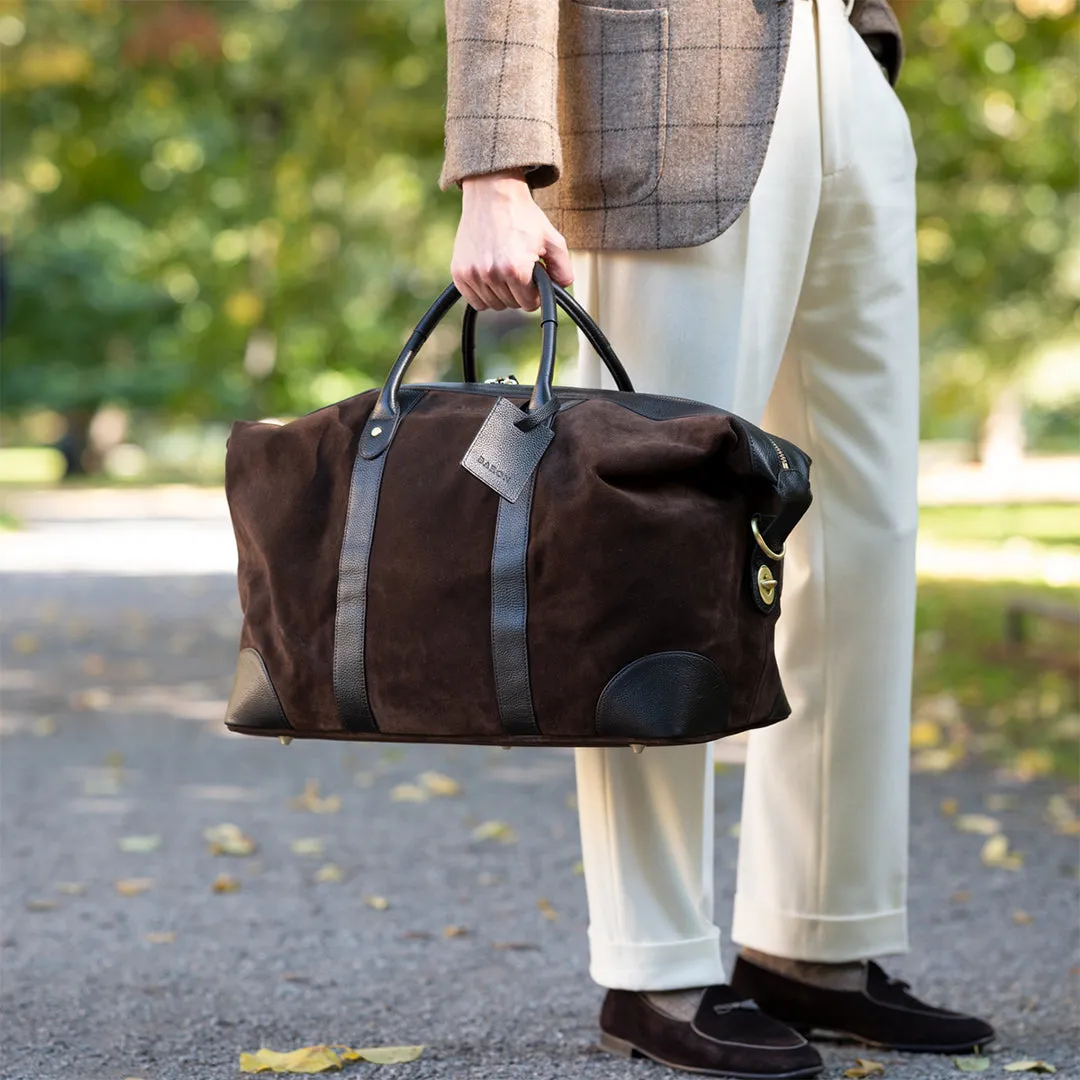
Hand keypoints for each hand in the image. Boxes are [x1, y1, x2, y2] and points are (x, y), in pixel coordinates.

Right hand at [451, 167, 573, 311]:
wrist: (493, 193)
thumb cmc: (522, 216)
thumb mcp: (552, 239)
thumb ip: (563, 268)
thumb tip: (561, 287)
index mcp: (516, 269)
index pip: (529, 304)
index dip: (535, 292)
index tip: (533, 277)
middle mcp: (492, 274)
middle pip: (511, 305)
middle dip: (519, 291)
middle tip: (519, 269)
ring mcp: (473, 274)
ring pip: (493, 304)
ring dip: (502, 293)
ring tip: (504, 269)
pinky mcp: (459, 272)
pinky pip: (474, 301)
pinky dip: (483, 293)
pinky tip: (490, 275)